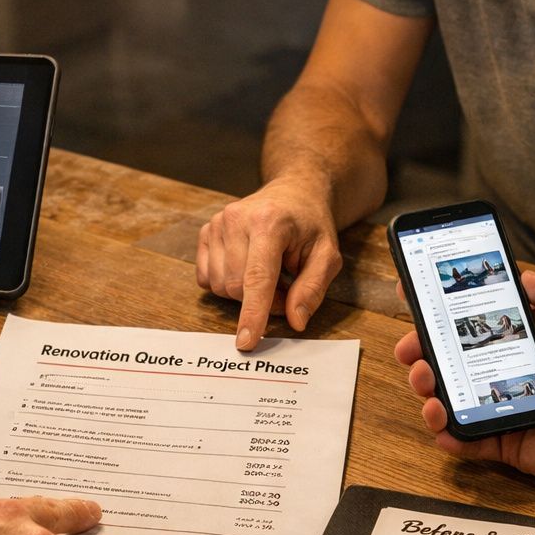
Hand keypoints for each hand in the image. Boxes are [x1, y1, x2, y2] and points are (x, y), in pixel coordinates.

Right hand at [197, 176, 342, 350]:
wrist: (293, 193)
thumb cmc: (311, 225)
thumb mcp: (327, 256)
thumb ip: (312, 289)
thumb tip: (295, 322)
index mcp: (269, 223)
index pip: (256, 278)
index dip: (252, 313)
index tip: (246, 342)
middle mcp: (236, 220)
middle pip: (236, 287)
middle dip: (261, 301)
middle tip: (285, 289)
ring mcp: (217, 224)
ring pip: (219, 285)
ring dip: (244, 293)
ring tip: (269, 275)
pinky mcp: (206, 231)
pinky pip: (207, 277)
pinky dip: (226, 283)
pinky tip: (246, 269)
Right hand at [396, 272, 534, 489]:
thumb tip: (524, 276)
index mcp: (523, 346)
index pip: (475, 326)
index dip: (443, 316)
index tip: (414, 300)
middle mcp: (507, 376)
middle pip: (451, 362)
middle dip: (422, 353)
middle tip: (409, 350)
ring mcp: (501, 411)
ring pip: (450, 399)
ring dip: (427, 389)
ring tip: (425, 381)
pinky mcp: (502, 443)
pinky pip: (464, 439)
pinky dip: (445, 432)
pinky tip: (439, 417)